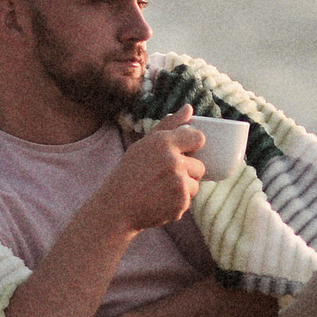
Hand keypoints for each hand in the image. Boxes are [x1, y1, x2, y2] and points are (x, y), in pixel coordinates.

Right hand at [97, 107, 206, 231]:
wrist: (116, 207)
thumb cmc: (129, 173)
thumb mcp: (144, 145)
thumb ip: (169, 125)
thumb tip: (189, 108)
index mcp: (163, 142)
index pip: (199, 138)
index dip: (194, 146)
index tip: (187, 151)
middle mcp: (173, 161)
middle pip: (200, 166)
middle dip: (187, 172)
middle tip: (164, 177)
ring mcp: (179, 184)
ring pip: (195, 185)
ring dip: (183, 189)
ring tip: (160, 190)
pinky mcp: (181, 203)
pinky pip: (188, 201)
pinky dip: (176, 203)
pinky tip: (158, 202)